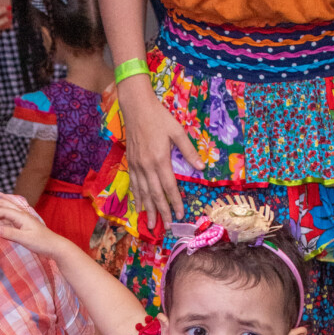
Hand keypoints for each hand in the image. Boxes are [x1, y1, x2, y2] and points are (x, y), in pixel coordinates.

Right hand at [0, 192, 63, 257]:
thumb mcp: (25, 239)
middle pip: (3, 203)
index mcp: (21, 216)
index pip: (2, 211)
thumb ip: (10, 233)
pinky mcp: (22, 223)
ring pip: (6, 206)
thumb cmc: (42, 243)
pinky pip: (8, 213)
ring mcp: (22, 217)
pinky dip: (0, 209)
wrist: (55, 246)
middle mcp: (21, 214)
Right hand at [117, 76, 203, 229]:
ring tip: (151, 225)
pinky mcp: (131, 163)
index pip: (169, 187)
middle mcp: (147, 166)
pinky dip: (137, 198)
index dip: (175, 202)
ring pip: (143, 193)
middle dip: (162, 212)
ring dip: (148, 210)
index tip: (180, 214)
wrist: (136, 108)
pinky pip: (134, 185)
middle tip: (167, 226)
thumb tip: (202, 167)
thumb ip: (188, 151)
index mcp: (160, 159)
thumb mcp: (177, 131)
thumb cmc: (159, 117)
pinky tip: (139, 208)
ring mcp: (137, 166)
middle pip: (155, 194)